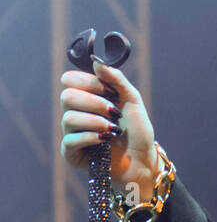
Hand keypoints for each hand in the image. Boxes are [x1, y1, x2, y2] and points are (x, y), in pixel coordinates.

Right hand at [60, 59, 159, 198]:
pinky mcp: (71, 153)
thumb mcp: (132, 99)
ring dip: (95, 122)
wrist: (143, 160)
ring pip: (68, 118)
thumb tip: (96, 61)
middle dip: (94, 103)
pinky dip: (90, 138)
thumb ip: (116, 79)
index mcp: (86, 97)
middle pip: (66, 96)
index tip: (109, 91)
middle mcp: (75, 113)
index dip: (88, 82)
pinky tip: (104, 141)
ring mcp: (72, 133)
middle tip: (114, 113)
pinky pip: (70, 140)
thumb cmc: (137, 131)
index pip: (69, 79)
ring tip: (112, 130)